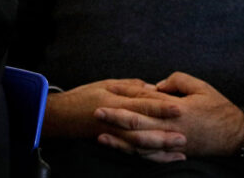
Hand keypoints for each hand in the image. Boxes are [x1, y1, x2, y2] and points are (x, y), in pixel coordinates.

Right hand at [44, 79, 184, 160]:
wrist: (60, 116)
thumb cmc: (85, 96)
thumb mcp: (107, 84)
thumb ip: (132, 87)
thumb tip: (154, 89)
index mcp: (116, 103)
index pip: (142, 104)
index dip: (160, 107)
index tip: (178, 108)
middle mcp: (116, 122)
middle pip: (143, 130)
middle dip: (164, 135)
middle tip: (184, 138)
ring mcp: (115, 136)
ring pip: (140, 146)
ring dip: (159, 150)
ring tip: (180, 151)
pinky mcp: (115, 144)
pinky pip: (134, 153)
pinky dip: (150, 157)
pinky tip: (166, 158)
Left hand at [97, 72, 243, 158]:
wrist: (234, 135)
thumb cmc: (218, 109)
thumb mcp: (202, 87)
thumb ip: (178, 81)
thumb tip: (157, 85)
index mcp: (177, 108)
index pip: (146, 100)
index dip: (127, 95)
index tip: (111, 89)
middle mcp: (170, 127)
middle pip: (137, 123)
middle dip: (115, 117)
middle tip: (96, 111)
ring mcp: (170, 143)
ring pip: (138, 143)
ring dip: (118, 139)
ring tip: (99, 134)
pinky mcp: (172, 154)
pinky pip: (148, 156)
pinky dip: (132, 154)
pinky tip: (121, 150)